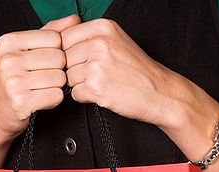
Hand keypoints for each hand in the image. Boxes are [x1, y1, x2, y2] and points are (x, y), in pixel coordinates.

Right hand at [0, 14, 80, 150]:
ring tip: (41, 89)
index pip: (54, 38)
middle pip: (59, 58)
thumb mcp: (21, 52)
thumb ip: (48, 33)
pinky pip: (56, 96)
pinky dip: (54, 100)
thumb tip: (74, 19)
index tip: (46, 62)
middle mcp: (9, 60)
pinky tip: (41, 100)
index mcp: (8, 42)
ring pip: (59, 78)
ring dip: (56, 86)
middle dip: (58, 70)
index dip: (57, 51)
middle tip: (44, 78)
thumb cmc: (9, 82)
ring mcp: (14, 81)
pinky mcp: (21, 102)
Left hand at [62, 18, 184, 127]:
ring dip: (80, 84)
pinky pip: (75, 93)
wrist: (158, 91)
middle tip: (93, 74)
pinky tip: (101, 92)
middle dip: (74, 69)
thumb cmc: (138, 70)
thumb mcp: (116, 40)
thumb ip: (90, 37)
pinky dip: (85, 97)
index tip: (78, 60)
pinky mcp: (96, 87)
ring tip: (100, 83)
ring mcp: (96, 66)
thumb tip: (61, 39)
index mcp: (102, 27)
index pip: (64, 36)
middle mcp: (99, 43)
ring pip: (68, 77)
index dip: (67, 52)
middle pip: (64, 58)